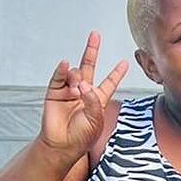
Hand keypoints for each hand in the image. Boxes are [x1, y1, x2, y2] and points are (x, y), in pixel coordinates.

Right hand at [39, 32, 128, 158]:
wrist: (62, 145)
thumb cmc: (82, 136)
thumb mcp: (95, 120)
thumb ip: (93, 101)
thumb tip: (83, 83)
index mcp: (98, 99)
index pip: (109, 82)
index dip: (117, 73)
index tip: (126, 62)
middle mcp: (83, 91)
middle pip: (89, 67)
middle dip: (92, 50)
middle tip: (95, 35)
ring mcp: (69, 90)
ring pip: (75, 73)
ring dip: (76, 77)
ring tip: (75, 88)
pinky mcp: (54, 92)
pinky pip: (59, 77)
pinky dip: (62, 70)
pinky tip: (65, 65)